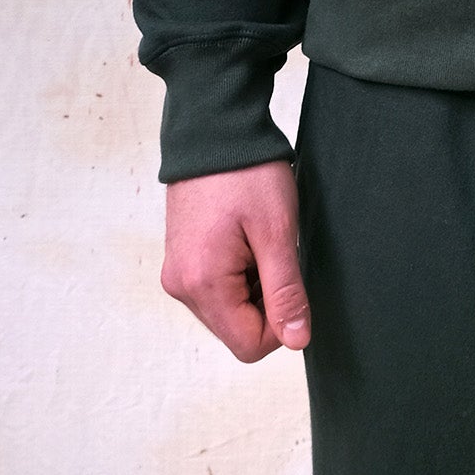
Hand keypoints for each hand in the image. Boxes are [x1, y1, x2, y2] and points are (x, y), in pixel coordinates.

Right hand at [160, 159, 310, 361]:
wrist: (214, 128)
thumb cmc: (248, 174)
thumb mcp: (277, 232)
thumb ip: (285, 292)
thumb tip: (296, 340)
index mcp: (202, 284)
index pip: (249, 346)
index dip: (281, 323)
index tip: (290, 281)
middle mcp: (180, 286)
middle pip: (236, 330)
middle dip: (265, 302)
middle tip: (274, 252)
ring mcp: (177, 272)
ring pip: (227, 310)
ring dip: (253, 287)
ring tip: (258, 241)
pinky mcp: (181, 259)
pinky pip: (215, 288)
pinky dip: (239, 273)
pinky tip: (246, 238)